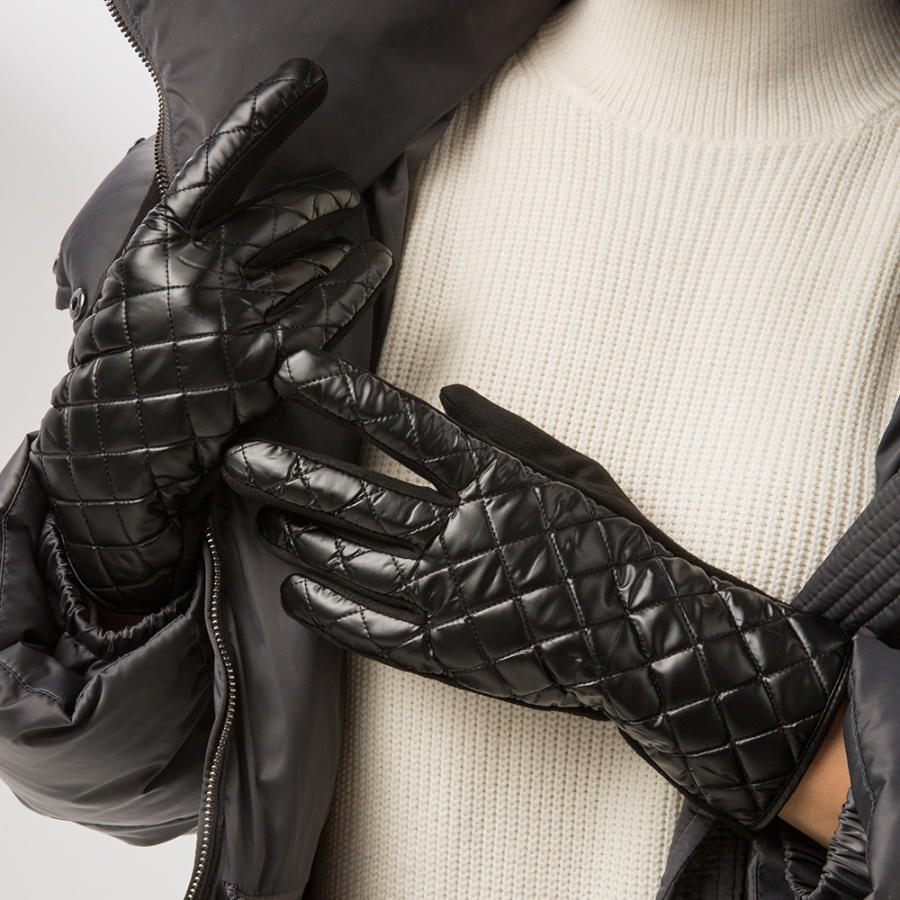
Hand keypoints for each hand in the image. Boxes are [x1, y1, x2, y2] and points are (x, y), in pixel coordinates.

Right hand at [31, 60, 391, 613]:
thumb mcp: (136, 282)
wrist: (116, 444)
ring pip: (314, 260)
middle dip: (323, 200)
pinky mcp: (265, 362)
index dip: (269, 113)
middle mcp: (198, 270)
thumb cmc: (126, 359)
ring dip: (345, 245)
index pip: (223, 161)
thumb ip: (184, 240)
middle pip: (285, 213)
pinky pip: (329, 310)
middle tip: (342, 193)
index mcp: (159, 241)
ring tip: (360, 239)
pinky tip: (372, 266)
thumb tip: (234, 203)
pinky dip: (358, 282)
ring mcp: (234, 317)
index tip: (309, 78)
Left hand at [223, 350, 849, 832]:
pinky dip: (322, 606)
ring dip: (296, 535)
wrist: (648, 642)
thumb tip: (451, 392)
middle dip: (285, 471)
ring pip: (346, 558)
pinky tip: (295, 588)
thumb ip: (508, 431)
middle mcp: (459, 532)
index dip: (342, 394)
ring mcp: (446, 596)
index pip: (400, 424)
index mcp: (493, 479)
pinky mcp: (442, 651)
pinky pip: (364, 627)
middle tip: (236, 455)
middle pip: (351, 494)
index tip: (294, 370)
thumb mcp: (575, 471)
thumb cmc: (617, 546)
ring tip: (262, 518)